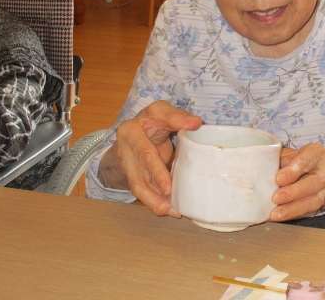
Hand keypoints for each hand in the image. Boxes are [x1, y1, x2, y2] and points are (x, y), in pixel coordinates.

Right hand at [99, 100, 200, 215]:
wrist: (133, 136)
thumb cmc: (151, 123)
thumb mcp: (162, 114)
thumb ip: (178, 117)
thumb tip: (196, 123)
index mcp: (133, 127)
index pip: (156, 122)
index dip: (174, 125)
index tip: (194, 127)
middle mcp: (127, 145)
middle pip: (144, 159)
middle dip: (157, 175)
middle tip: (169, 190)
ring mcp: (127, 164)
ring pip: (138, 183)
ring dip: (154, 198)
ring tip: (170, 209)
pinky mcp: (132, 179)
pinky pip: (142, 192)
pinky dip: (155, 202)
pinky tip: (168, 210)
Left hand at [270, 143, 324, 221]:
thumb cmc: (309, 162)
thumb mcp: (298, 153)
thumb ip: (282, 157)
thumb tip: (262, 165)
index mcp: (317, 154)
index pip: (307, 159)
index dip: (293, 169)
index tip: (279, 178)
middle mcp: (324, 171)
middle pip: (313, 182)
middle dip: (293, 192)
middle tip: (276, 197)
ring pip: (312, 201)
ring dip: (292, 209)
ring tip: (276, 213)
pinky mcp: (321, 205)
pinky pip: (307, 212)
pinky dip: (292, 215)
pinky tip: (279, 217)